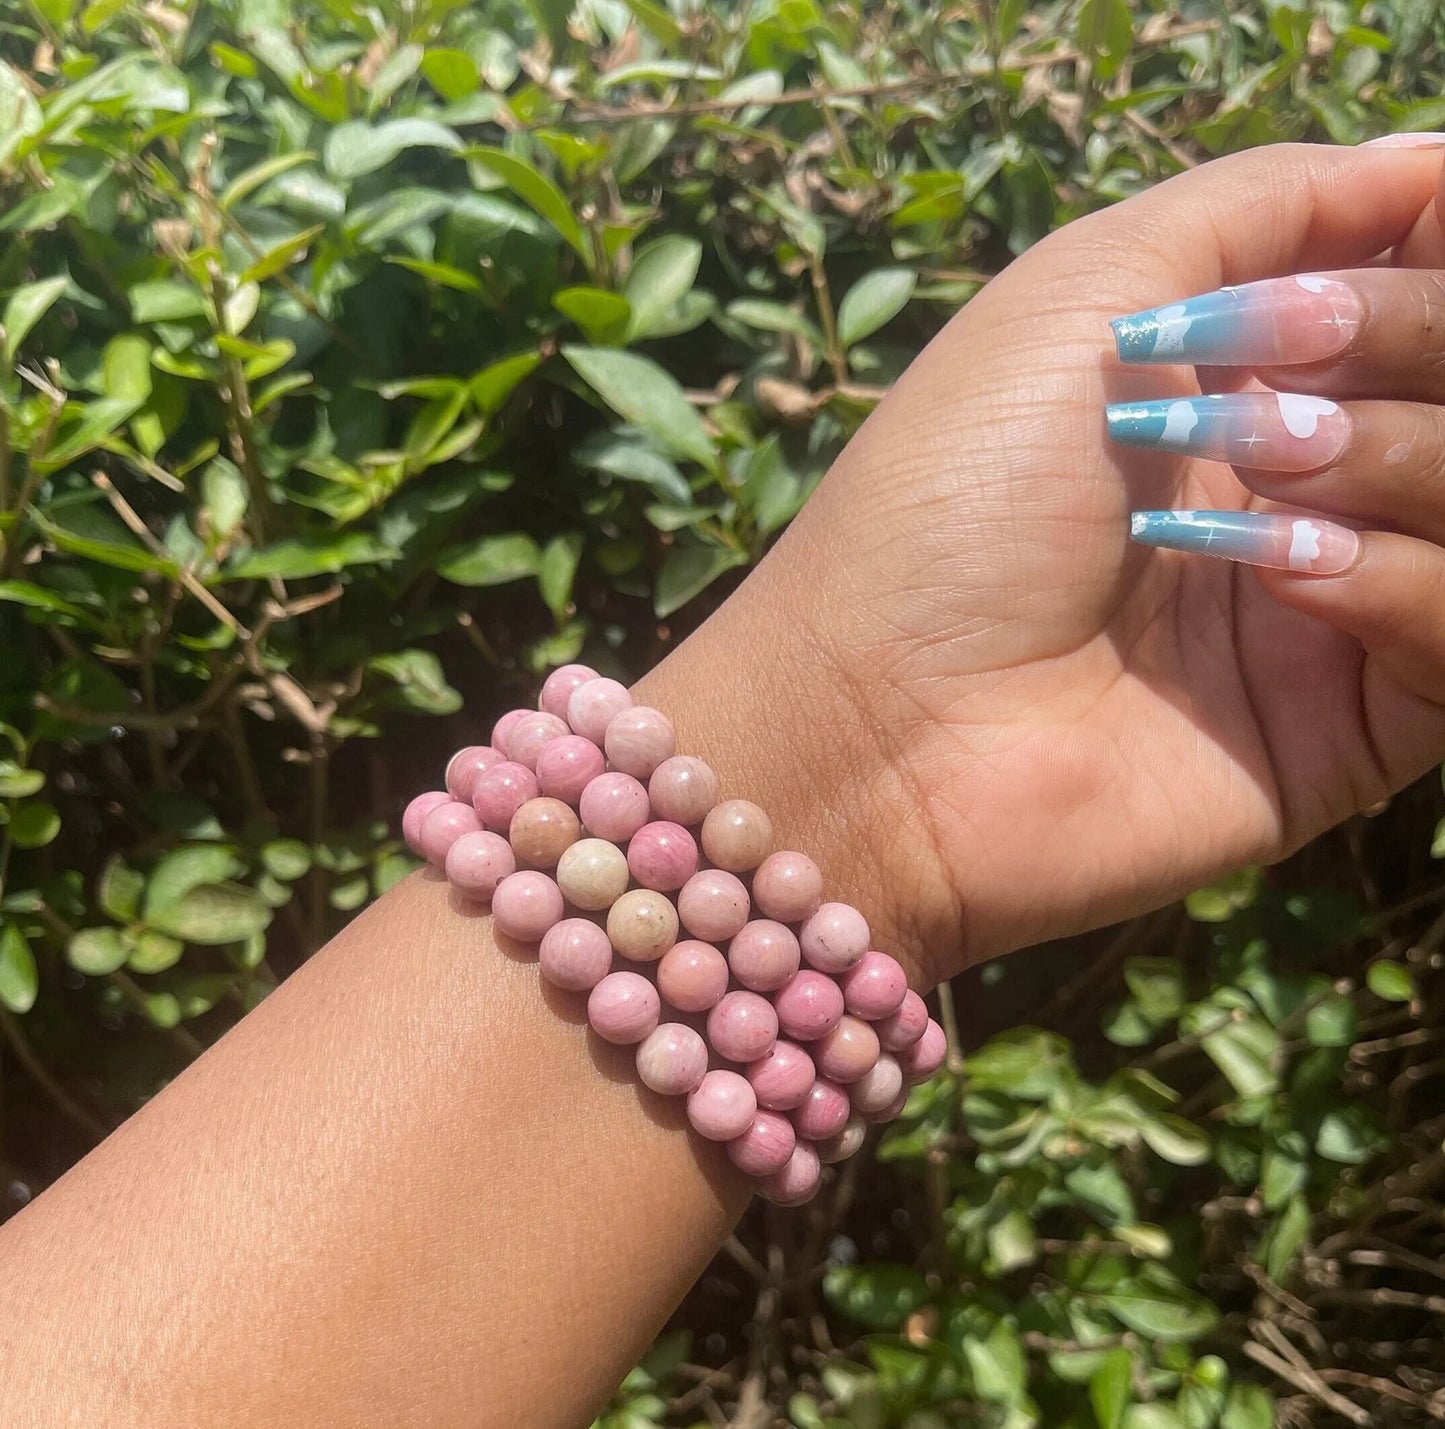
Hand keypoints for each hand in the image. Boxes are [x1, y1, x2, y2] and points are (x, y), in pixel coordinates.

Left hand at [639, 141, 1444, 984]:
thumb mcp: (1089, 292)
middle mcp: (1305, 484)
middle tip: (1275, 382)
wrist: (884, 715)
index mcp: (1249, 378)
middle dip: (1411, 341)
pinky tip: (1283, 573)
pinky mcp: (1350, 730)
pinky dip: (1402, 581)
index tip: (1393, 249)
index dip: (1426, 261)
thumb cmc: (955, 494)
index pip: (1427, 290)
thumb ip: (1263, 208)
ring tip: (1261, 472)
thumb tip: (1428, 166)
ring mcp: (1332, 610)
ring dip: (1400, 458)